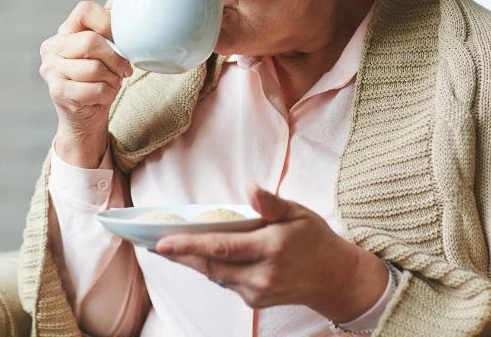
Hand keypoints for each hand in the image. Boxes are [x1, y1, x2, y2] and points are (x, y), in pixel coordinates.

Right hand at [39, 0, 133, 167]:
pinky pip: (94, 89)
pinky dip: (107, 93)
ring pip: (94, 68)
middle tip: (125, 69)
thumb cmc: (99, 78)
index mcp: (64, 31)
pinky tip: (104, 95)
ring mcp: (50, 70)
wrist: (86, 116)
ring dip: (112, 79)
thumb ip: (111, 26)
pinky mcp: (57, 91)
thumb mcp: (106, 50)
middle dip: (115, 58)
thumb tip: (122, 1)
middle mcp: (51, 47)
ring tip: (112, 82)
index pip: (85, 10)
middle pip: (91, 41)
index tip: (121, 39)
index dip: (108, 22)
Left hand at [155, 188, 387, 320]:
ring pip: (215, 275)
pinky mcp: (255, 302)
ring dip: (194, 261)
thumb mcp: (298, 213)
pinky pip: (226, 282)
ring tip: (170, 246)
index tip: (161, 243)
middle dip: (181, 254)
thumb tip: (250, 188)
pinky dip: (213, 268)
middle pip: (211, 264)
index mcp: (271, 248)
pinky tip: (203, 256)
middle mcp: (263, 275)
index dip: (188, 246)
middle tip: (154, 241)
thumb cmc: (314, 238)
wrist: (335, 278)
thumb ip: (271, 203)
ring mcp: (258, 292)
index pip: (221, 247)